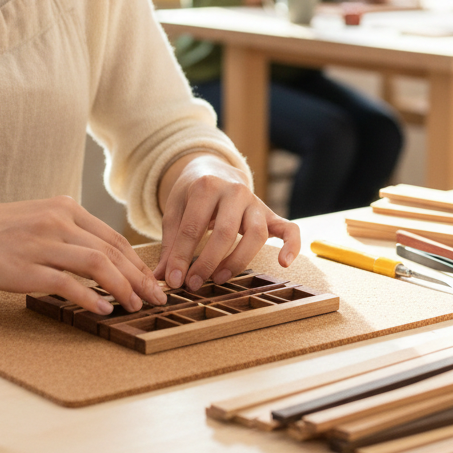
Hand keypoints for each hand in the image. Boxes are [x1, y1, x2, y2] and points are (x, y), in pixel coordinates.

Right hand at [0, 197, 166, 314]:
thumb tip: (99, 257)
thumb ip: (67, 231)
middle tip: (157, 298)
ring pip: (97, 265)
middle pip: (112, 251)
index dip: (136, 261)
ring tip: (136, 305)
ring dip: (123, 287)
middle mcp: (58, 221)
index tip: (151, 280)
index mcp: (64, 208)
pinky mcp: (28, 268)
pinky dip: (91, 298)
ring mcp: (43, 244)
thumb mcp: (38, 218)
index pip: (112, 237)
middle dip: (139, 277)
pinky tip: (103, 309)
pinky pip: (69, 283)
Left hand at [154, 154, 300, 291]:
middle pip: (225, 231)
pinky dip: (291, 246)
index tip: (173, 280)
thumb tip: (161, 277)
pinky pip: (289, 229)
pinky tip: (283, 263)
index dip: (181, 256)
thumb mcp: (175, 210)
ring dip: (237, 261)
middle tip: (193, 284)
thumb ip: (170, 243)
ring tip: (218, 279)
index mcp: (206, 186)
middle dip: (207, 262)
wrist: (214, 169)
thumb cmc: (192, 195)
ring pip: (255, 234)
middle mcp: (234, 191)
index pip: (192, 226)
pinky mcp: (271, 214)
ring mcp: (255, 202)